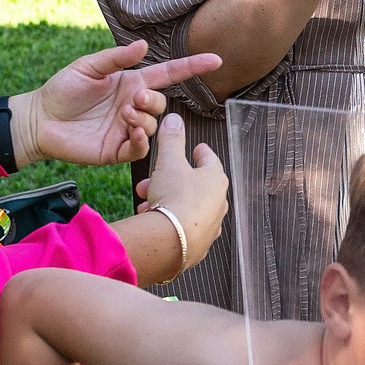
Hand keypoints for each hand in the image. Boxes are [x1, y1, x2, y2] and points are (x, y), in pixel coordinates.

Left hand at [19, 41, 222, 167]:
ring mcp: (127, 130)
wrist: (40, 119)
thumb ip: (115, 58)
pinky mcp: (117, 151)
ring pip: (153, 127)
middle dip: (154, 101)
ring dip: (144, 119)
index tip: (215, 60)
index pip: (168, 75)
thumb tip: (143, 46)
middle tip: (134, 99)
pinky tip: (131, 132)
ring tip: (124, 114)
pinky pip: (140, 149)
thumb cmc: (62, 90)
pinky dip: (141, 141)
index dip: (192, 67)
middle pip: (162, 104)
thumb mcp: (88, 67)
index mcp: (131, 83)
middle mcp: (133, 107)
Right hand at [134, 113, 228, 274]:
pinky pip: (182, 226)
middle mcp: (218, 203)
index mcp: (216, 180)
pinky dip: (169, 219)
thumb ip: (172, 140)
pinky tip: (153, 218)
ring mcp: (210, 225)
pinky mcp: (198, 244)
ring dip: (166, 199)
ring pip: (186, 205)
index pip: (210, 160)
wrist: (173, 241)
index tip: (197, 149)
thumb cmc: (176, 199)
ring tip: (147, 200)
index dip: (201, 152)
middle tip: (153, 179)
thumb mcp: (169, 162)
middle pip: (194, 184)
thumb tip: (174, 121)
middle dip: (170, 179)